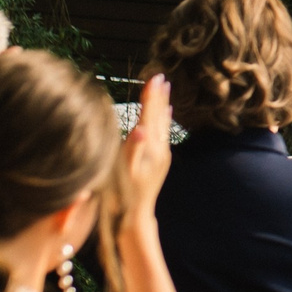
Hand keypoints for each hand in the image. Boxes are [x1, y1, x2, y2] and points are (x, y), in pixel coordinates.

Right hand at [118, 74, 173, 221]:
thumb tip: (139, 129)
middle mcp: (160, 149)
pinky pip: (164, 133)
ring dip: (163, 104)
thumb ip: (132, 150)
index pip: (150, 116)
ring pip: (163, 123)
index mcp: (150, 148)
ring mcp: (162, 154)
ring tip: (165, 88)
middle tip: (162, 76)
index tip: (155, 77)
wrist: (137, 215)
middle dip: (159, 96)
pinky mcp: (161, 160)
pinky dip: (164, 120)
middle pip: (159, 116)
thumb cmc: (125, 195)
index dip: (151, 96)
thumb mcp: (125, 173)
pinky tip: (166, 113)